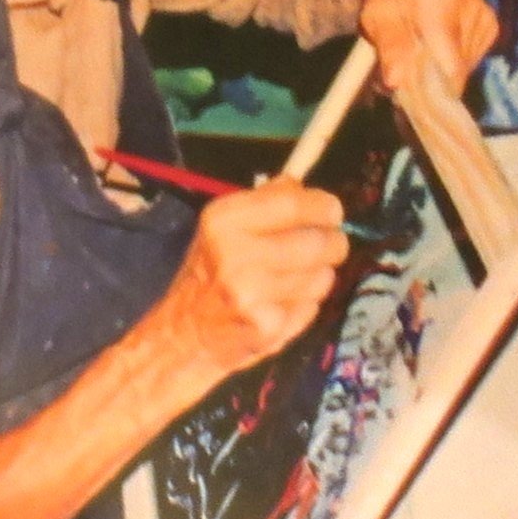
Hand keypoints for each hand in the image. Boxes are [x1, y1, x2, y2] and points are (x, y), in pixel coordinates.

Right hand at [158, 178, 348, 380]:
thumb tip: (299, 182)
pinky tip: (285, 303)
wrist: (184, 336)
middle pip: (317, 241)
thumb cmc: (208, 275)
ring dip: (321, 275)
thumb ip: (263, 202)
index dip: (323, 206)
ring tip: (298, 278)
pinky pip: (312, 305)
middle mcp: (236, 254)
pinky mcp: (267, 325)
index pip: (292, 204)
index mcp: (224, 221)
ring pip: (322, 275)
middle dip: (334, 243)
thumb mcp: (223, 229)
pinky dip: (307, 303)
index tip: (333, 212)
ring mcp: (252, 293)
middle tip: (331, 245)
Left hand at [358, 0, 497, 96]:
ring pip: (463, 70)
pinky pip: (470, 60)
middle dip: (430, 81)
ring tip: (419, 49)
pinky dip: (450, 60)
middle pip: (456, 73)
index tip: (406, 92)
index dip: (429, 91)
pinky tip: (436, 42)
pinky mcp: (491, 24)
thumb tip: (396, 82)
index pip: (449, 68)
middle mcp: (471, 6)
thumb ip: (388, 44)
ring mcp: (484, 16)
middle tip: (405, 69)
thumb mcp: (375, 10)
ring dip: (439, 70)